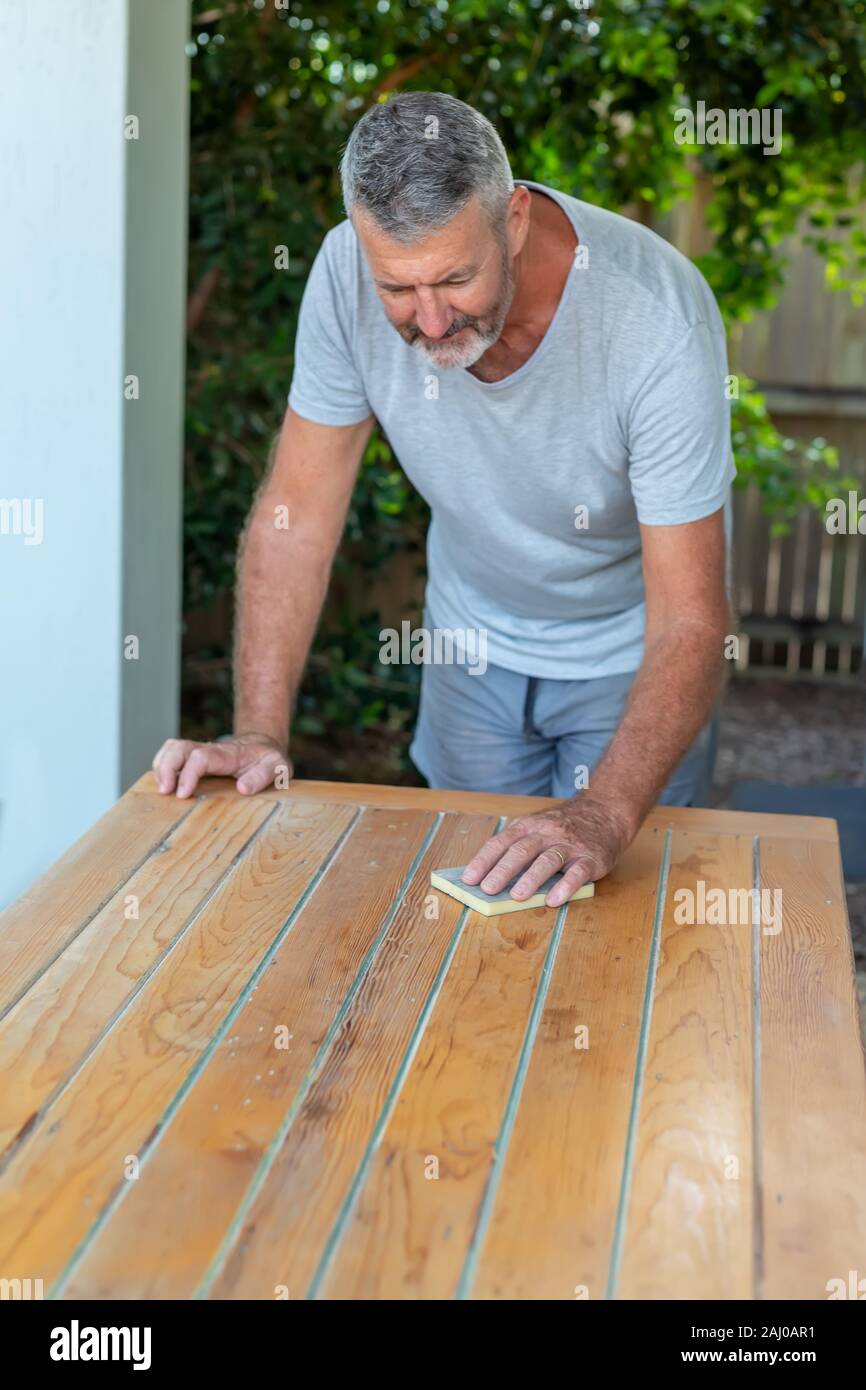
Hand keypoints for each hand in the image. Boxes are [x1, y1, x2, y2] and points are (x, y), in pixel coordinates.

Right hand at [152, 733, 291, 798]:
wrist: (263, 746)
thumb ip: (263, 776)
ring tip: (161, 790)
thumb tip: (242, 788)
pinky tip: (163, 785)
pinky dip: (161, 768)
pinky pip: (170, 756)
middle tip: (164, 792)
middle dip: (165, 767)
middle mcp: (209, 750)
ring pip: (171, 749)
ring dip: (160, 767)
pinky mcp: (192, 759)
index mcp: (228, 754)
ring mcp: (199, 752)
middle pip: (178, 747)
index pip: (201, 757)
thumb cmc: (269, 760)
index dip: (188, 774)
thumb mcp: (278, 768)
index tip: (182, 794)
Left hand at [460, 798, 633, 907]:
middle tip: (487, 889)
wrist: (605, 812)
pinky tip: (553, 900)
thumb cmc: (563, 828)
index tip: (468, 879)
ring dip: (530, 879)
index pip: (501, 843)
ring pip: (547, 860)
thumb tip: (488, 878)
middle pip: (522, 851)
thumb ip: (516, 848)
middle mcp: (547, 833)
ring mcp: (570, 845)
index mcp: (528, 827)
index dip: (484, 861)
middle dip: (502, 870)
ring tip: (516, 896)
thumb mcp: (536, 828)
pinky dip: (565, 887)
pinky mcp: (591, 858)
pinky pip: (577, 873)